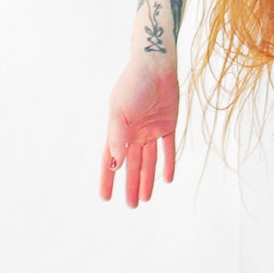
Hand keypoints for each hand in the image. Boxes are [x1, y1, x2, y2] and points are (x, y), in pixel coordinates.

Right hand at [99, 54, 178, 207]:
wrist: (156, 65)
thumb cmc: (133, 85)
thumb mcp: (119, 111)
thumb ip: (117, 137)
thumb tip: (115, 164)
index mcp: (119, 129)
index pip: (111, 159)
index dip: (108, 178)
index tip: (105, 198)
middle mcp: (134, 132)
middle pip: (131, 164)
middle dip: (130, 185)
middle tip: (131, 206)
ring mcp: (151, 129)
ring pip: (149, 161)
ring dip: (147, 179)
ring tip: (145, 199)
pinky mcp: (168, 124)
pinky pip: (168, 149)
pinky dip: (168, 164)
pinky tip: (168, 179)